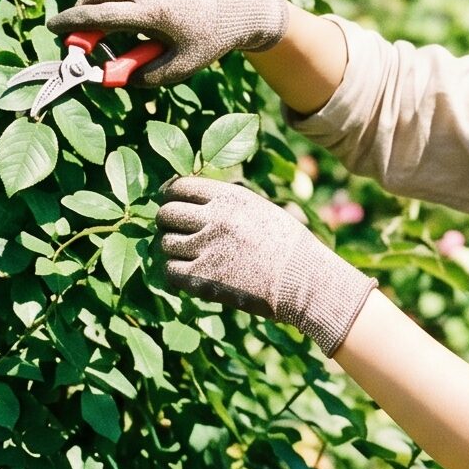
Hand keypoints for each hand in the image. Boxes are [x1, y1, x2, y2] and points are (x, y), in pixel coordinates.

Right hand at [46, 0, 288, 89]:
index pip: (99, 15)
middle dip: (81, 9)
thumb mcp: (179, 68)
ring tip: (101, 11)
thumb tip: (107, 77)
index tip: (54, 28)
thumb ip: (142, 76)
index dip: (71, 22)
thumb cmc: (207, 41)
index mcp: (155, 12)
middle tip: (81, 27)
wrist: (235, 6)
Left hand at [155, 175, 375, 355]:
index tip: (170, 203)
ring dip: (173, 248)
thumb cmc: (287, 246)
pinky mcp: (202, 279)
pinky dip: (175, 272)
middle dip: (168, 221)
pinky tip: (188, 273)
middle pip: (167, 213)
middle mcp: (214, 219)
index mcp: (229, 198)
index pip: (180, 187)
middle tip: (174, 230)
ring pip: (165, 243)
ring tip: (187, 254)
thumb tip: (192, 200)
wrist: (303, 281)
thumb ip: (226, 203)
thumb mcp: (260, 209)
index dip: (171, 195)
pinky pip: (170, 271)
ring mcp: (206, 249)